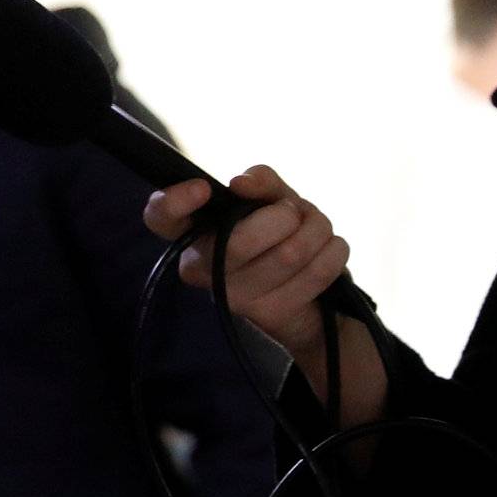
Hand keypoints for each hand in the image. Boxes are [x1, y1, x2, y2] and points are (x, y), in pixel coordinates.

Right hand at [145, 165, 380, 414]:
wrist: (310, 298)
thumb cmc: (280, 234)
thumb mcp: (273, 199)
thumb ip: (261, 182)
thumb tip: (242, 182)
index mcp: (193, 232)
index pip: (160, 217)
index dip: (174, 202)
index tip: (204, 188)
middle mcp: (203, 268)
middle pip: (240, 242)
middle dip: (284, 217)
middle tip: (294, 212)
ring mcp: (235, 297)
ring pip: (289, 254)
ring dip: (318, 229)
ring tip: (318, 229)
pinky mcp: (271, 314)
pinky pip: (317, 272)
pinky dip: (335, 251)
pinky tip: (329, 250)